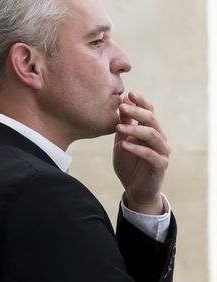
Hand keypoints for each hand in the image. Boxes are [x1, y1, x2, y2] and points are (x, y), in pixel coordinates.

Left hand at [113, 92, 169, 214]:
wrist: (135, 188)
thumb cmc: (129, 163)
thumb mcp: (122, 141)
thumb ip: (124, 124)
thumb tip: (121, 103)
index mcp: (150, 131)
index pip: (149, 112)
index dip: (140, 102)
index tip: (128, 93)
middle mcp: (159, 139)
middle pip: (151, 120)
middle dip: (136, 111)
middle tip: (122, 106)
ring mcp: (162, 152)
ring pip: (152, 135)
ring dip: (134, 129)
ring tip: (118, 127)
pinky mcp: (160, 165)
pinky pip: (150, 154)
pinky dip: (137, 148)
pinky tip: (124, 144)